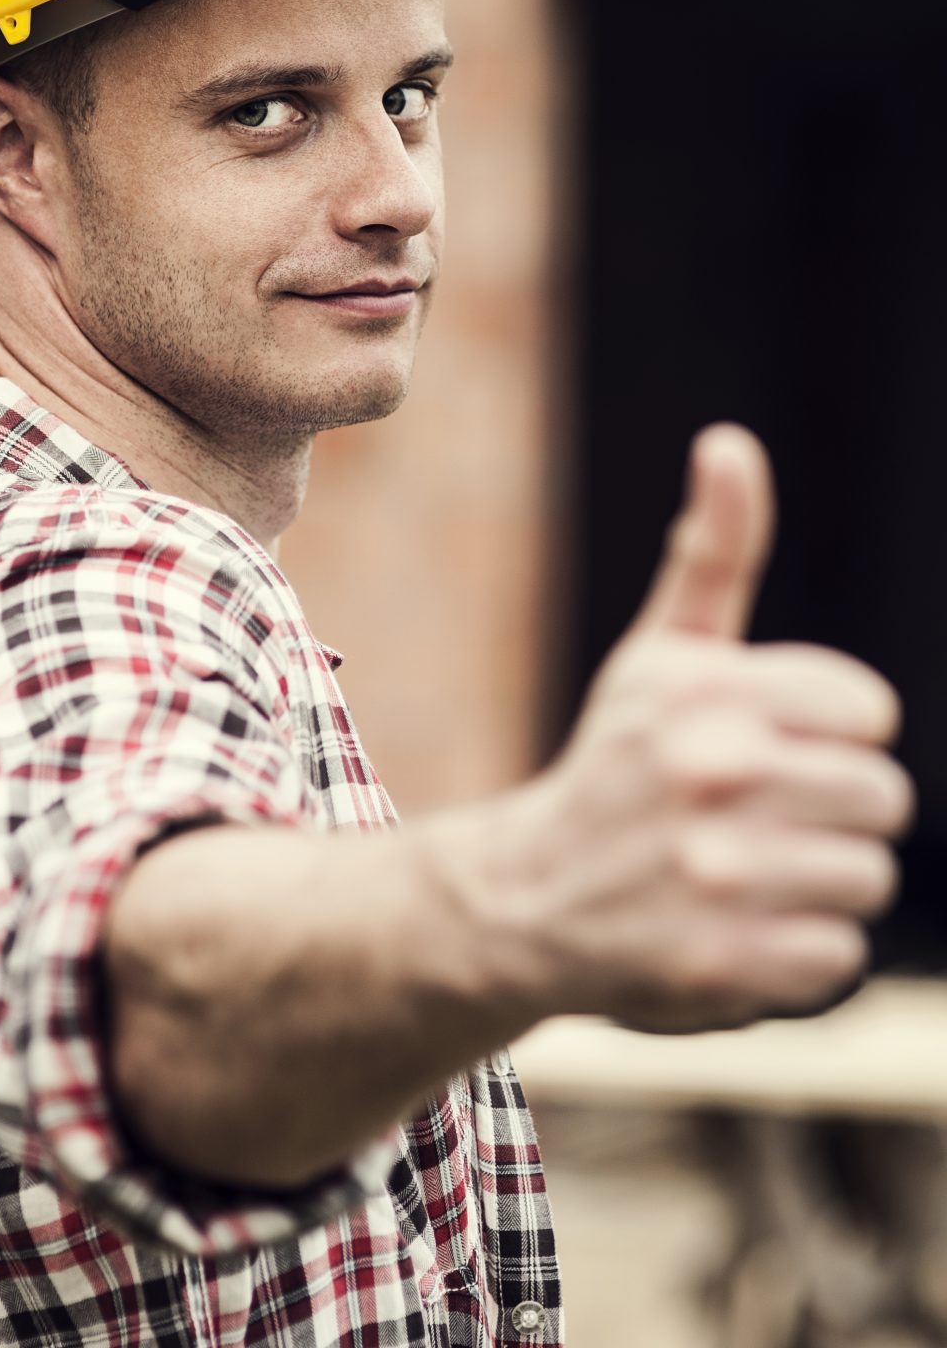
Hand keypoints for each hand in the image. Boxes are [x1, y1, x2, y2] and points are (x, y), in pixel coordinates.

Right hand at [525, 426, 912, 1030]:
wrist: (525, 900)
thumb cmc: (616, 766)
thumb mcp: (658, 655)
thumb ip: (714, 553)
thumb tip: (730, 443)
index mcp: (707, 688)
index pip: (870, 713)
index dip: (825, 737)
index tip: (762, 753)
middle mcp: (711, 772)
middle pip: (884, 797)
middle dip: (829, 814)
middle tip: (751, 825)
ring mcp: (717, 873)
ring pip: (868, 877)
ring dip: (816, 886)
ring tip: (741, 880)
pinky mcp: (724, 965)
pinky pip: (840, 955)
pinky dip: (797, 955)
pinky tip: (734, 934)